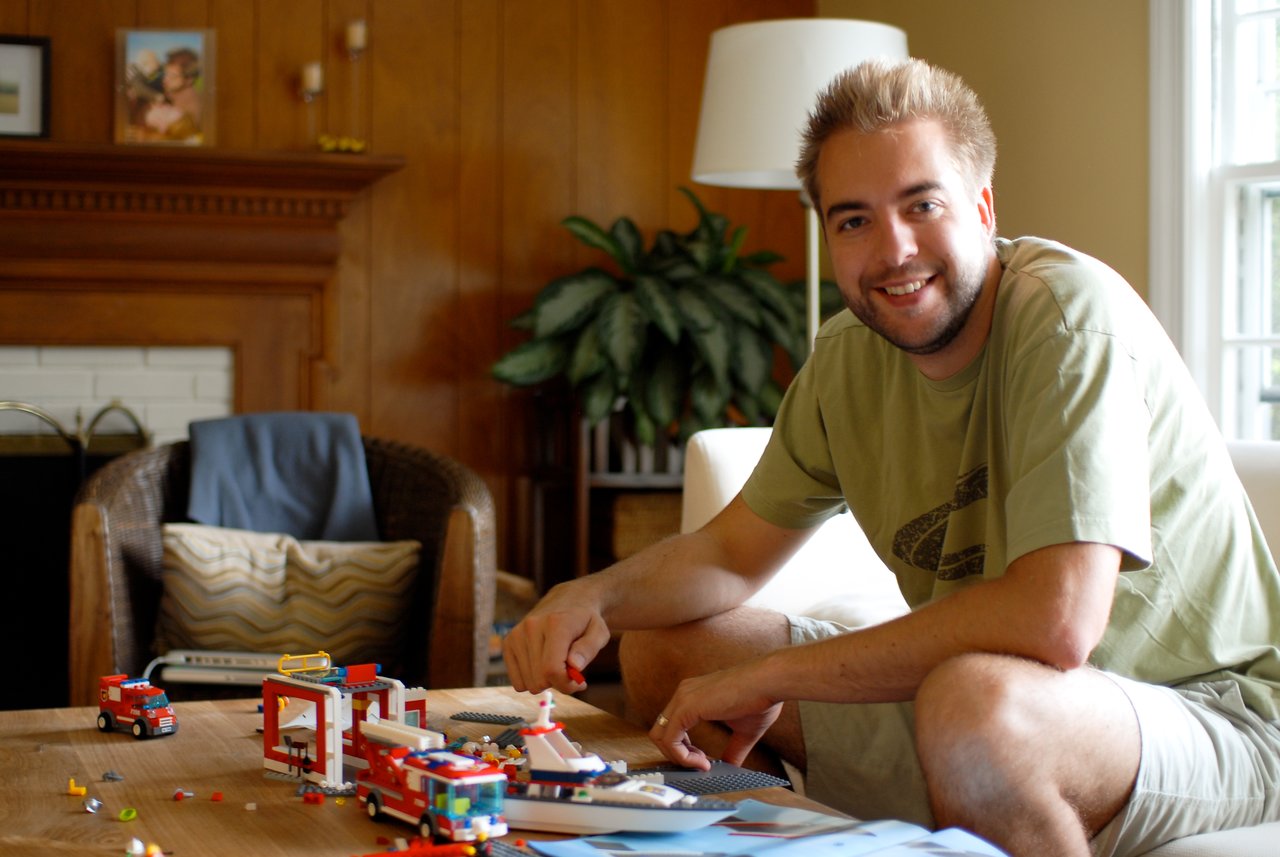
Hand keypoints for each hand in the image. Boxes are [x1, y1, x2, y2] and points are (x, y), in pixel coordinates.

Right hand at [503, 583, 611, 694]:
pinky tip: (542, 666)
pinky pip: (517, 681)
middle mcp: (531, 626)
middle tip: (569, 672)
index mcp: (556, 623)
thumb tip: (574, 667)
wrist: (568, 599)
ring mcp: (517, 634)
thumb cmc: (586, 620)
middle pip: (539, 679)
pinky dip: (531, 680)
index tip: (579, 683)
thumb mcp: (599, 632)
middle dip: (558, 683)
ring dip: (545, 682)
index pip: (552, 668)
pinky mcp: (508, 642)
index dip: (566, 684)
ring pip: (528, 683)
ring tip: (556, 665)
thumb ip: (588, 649)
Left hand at [648, 661, 782, 769]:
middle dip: (677, 754)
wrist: (770, 683)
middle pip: (660, 731)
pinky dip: (682, 756)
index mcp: (693, 695)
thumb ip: (733, 749)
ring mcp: (682, 698)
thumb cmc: (761, 699)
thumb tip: (730, 768)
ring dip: (679, 758)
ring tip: (703, 764)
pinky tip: (703, 762)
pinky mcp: (686, 706)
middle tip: (701, 764)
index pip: (672, 726)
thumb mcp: (743, 731)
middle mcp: (683, 693)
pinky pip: (670, 739)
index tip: (704, 760)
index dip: (683, 748)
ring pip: (660, 736)